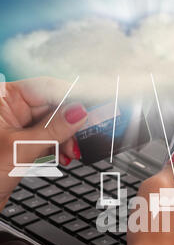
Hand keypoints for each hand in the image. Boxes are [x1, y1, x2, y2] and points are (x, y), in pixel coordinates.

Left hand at [0, 77, 87, 209]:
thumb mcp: (20, 148)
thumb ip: (52, 130)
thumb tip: (79, 113)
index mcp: (3, 97)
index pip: (45, 88)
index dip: (72, 98)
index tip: (94, 108)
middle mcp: (9, 108)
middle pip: (52, 106)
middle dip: (70, 124)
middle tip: (89, 134)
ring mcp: (15, 126)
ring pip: (52, 125)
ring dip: (66, 139)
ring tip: (72, 153)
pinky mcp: (21, 143)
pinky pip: (47, 138)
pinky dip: (58, 148)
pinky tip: (64, 156)